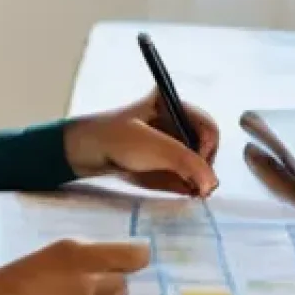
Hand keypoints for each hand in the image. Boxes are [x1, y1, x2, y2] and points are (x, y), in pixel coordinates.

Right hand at [0, 238, 150, 294]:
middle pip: (123, 282)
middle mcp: (86, 282)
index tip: (138, 254)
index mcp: (76, 253)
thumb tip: (117, 260)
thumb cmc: (15, 276)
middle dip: (112, 279)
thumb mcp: (50, 252)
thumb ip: (84, 254)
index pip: (132, 256)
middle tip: (89, 278)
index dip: (138, 255)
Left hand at [63, 89, 219, 197]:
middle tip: (195, 186)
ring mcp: (167, 140)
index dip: (206, 149)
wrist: (83, 152)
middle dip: (202, 167)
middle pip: (205, 146)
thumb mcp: (152, 147)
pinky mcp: (161, 158)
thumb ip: (186, 162)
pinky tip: (181, 189)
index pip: (207, 127)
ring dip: (196, 177)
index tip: (195, 168)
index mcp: (171, 104)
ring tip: (188, 190)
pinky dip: (185, 182)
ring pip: (196, 162)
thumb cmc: (114, 139)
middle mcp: (173, 120)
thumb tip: (211, 183)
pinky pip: (183, 172)